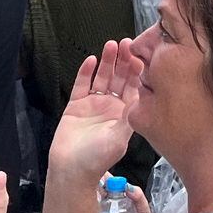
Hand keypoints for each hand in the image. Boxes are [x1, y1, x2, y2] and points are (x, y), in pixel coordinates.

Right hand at [47, 40, 141, 180]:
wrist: (71, 170)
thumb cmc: (98, 158)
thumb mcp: (119, 138)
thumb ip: (129, 117)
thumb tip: (141, 96)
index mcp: (124, 114)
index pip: (133, 87)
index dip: (136, 71)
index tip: (139, 55)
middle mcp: (110, 106)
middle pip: (118, 78)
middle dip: (123, 61)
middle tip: (126, 42)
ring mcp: (93, 104)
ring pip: (101, 77)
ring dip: (106, 62)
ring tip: (110, 45)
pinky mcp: (76, 105)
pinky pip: (82, 84)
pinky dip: (85, 72)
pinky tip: (91, 60)